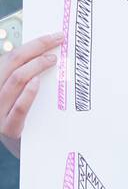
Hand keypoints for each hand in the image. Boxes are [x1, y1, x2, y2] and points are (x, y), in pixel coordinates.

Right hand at [0, 30, 64, 156]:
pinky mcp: (8, 129)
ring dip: (36, 66)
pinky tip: (37, 83)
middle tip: (57, 42)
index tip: (54, 36)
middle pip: (13, 62)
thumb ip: (26, 76)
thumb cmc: (25, 119)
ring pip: (15, 80)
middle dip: (37, 48)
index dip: (34, 43)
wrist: (26, 152)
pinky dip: (28, 93)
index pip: (11, 55)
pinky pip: (18, 108)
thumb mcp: (19, 94)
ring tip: (52, 60)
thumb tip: (49, 52)